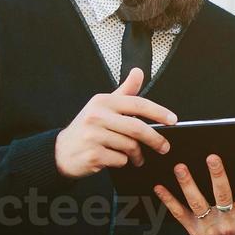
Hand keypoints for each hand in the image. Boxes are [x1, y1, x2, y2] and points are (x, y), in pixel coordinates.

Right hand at [54, 68, 175, 177]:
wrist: (61, 151)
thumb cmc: (87, 127)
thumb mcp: (104, 106)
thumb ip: (125, 91)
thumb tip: (139, 72)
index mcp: (102, 102)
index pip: (137, 103)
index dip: (158, 112)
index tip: (173, 120)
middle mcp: (96, 116)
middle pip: (137, 128)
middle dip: (155, 139)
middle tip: (164, 147)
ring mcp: (93, 136)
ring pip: (130, 146)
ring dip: (136, 154)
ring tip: (135, 156)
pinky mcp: (92, 155)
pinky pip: (120, 160)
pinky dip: (123, 162)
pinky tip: (114, 159)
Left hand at [154, 155, 234, 234]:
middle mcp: (227, 223)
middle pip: (221, 196)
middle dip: (217, 176)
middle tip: (212, 156)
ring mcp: (207, 227)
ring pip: (197, 203)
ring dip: (188, 184)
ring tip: (181, 167)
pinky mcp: (192, 230)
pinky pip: (178, 214)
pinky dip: (168, 200)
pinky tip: (159, 186)